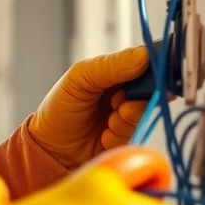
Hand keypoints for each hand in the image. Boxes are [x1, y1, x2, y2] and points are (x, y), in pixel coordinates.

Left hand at [28, 46, 156, 168]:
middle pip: (154, 84)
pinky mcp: (131, 136)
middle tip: (120, 99)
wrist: (50, 149)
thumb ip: (110, 66)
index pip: (145, 60)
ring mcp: (129, 114)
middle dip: (142, 91)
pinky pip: (138, 131)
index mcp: (115, 71)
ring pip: (147, 108)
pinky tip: (105, 135)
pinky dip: (122, 131)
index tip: (154, 69)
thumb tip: (144, 56)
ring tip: (110, 119)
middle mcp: (126, 90)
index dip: (154, 62)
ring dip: (129, 113)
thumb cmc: (60, 109)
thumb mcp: (79, 78)